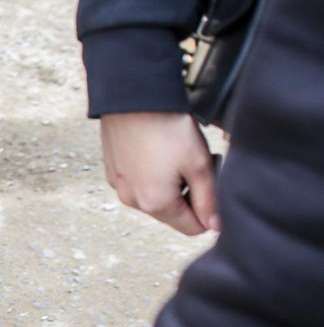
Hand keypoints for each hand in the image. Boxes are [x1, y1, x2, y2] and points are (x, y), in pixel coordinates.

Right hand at [99, 112, 219, 234]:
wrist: (132, 99)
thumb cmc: (166, 128)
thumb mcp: (199, 164)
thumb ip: (210, 200)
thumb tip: (214, 225)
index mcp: (156, 204)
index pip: (192, 227)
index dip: (209, 209)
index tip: (212, 181)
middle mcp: (132, 201)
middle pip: (172, 212)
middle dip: (189, 193)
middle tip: (198, 162)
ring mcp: (119, 186)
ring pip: (155, 196)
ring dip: (170, 183)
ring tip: (176, 154)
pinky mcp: (112, 171)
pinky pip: (137, 182)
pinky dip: (151, 172)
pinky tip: (156, 149)